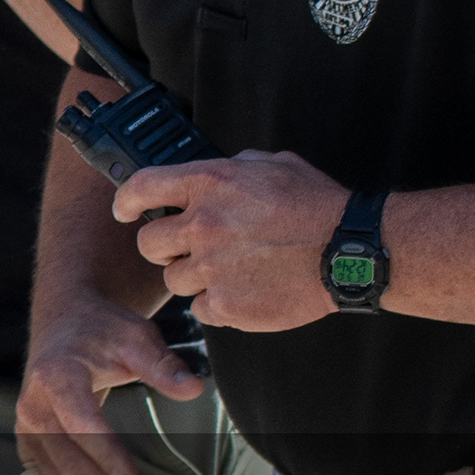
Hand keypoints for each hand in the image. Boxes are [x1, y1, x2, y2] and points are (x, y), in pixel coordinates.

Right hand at [18, 292, 206, 474]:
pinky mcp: (29, 440)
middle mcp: (33, 405)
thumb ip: (163, 365)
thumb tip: (194, 389)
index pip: (82, 424)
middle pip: (68, 461)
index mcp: (57, 376)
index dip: (106, 456)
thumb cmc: (102, 329)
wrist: (62, 321)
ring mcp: (26, 425)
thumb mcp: (136, 336)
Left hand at [118, 147, 349, 330]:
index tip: (123, 210)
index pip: (143, 187)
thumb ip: (235, 167)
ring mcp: (212, 268)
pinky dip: (216, 304)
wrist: (351, 251)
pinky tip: (243, 291)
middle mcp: (204, 225)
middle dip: (164, 246)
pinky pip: (200, 309)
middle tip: (188, 248)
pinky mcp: (226, 305)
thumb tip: (214, 172)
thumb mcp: (275, 165)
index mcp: (212, 184)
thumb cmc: (318, 207)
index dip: (126, 200)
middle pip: (149, 243)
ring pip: (174, 279)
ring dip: (194, 276)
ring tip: (230, 269)